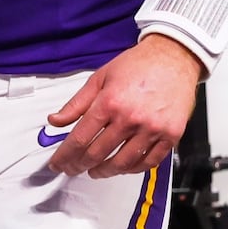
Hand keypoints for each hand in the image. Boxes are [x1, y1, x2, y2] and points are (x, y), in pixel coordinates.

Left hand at [44, 34, 201, 177]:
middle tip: (72, 169)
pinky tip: (122, 167)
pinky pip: (149, 162)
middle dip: (79, 165)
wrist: (173, 57)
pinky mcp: (170, 135)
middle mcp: (130, 118)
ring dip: (105, 172)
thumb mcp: (100, 77)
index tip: (57, 163)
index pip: (80, 138)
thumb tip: (55, 121)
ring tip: (95, 171)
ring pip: (123, 163)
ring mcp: (151, 129)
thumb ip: (76, 103)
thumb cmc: (137, 65)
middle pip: (98, 153)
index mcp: (109, 102)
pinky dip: (132, 169)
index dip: (65, 155)